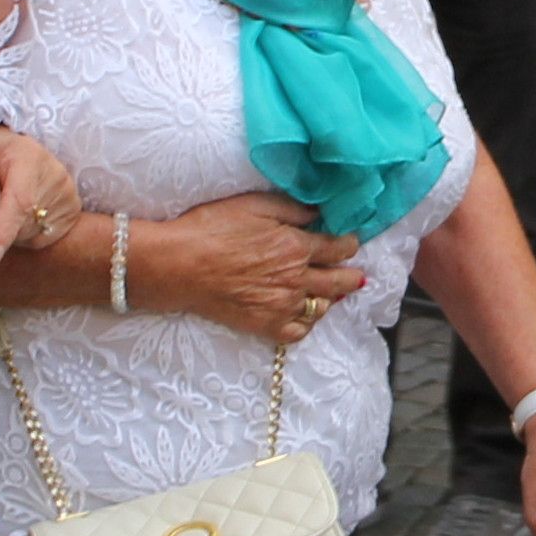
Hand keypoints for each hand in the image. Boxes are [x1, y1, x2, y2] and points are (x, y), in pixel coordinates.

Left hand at [0, 129, 81, 264]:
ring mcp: (69, 195)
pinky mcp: (73, 212)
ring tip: (1, 206)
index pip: (20, 202)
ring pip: (30, 236)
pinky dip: (22, 236)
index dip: (4, 231)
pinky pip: (40, 240)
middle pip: (22, 224)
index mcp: (29, 157)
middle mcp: (57, 176)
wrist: (12, 149)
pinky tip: (17, 214)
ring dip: (8, 233)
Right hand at [138, 191, 365, 342]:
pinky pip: (300, 331)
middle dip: (351, 275)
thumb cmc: (212, 228)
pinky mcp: (267, 326)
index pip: (340, 247)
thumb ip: (293, 208)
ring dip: (330, 298)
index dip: (349, 244)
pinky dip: (307, 323)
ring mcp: (284, 306)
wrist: (179, 265)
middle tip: (356, 273)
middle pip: (341, 281)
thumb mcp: (254, 204)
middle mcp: (297, 278)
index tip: (349, 242)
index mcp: (297, 246)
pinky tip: (304, 314)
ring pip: (323, 307)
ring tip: (330, 293)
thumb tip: (320, 212)